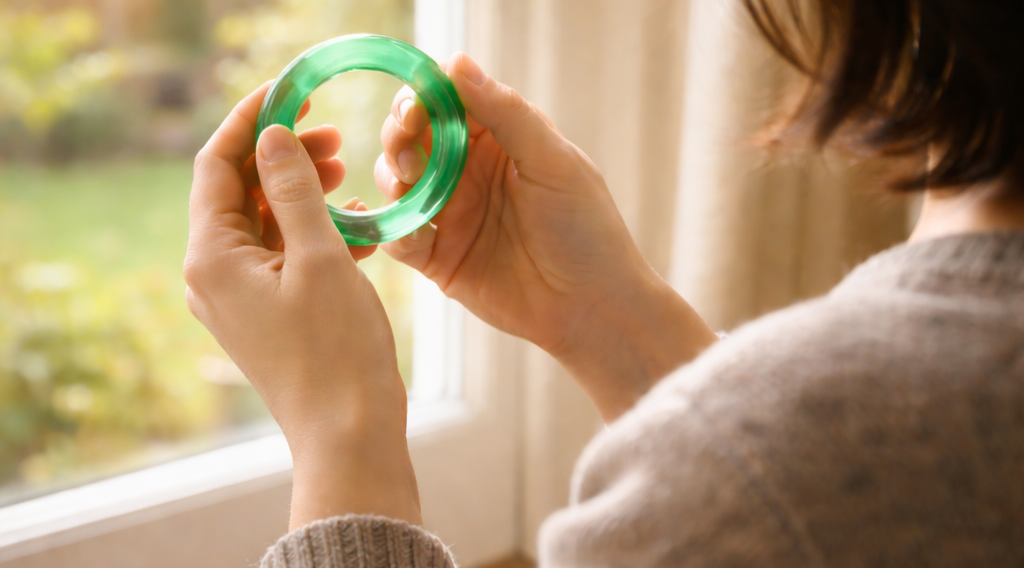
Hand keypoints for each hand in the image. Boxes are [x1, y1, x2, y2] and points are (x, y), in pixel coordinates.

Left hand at [185, 83, 420, 528]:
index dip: (251, 121)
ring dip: (304, 193)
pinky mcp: (266, 313)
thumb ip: (295, 190)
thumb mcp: (321, 256)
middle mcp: (213, 275)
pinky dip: (315, 233)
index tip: (289, 91)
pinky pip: (283, 255)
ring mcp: (239, 297)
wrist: (349, 434)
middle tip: (334, 134)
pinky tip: (359, 226)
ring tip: (348, 174)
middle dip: (285, 157)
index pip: (218, 165)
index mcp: (212, 257)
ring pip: (266, 222)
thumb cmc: (336, 350)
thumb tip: (272, 135)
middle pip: (240, 192)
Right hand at [377, 54, 717, 420]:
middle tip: (406, 150)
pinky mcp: (439, 258)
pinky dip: (394, 229)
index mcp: (500, 140)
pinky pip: (400, 236)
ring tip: (407, 185)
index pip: (448, 103)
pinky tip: (410, 232)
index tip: (413, 107)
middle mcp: (469, 172)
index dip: (423, 98)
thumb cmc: (586, 229)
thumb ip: (506, 113)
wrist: (592, 308)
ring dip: (391, 177)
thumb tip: (456, 62)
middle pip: (413, 138)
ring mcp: (452, 214)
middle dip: (400, 136)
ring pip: (397, 182)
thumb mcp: (553, 162)